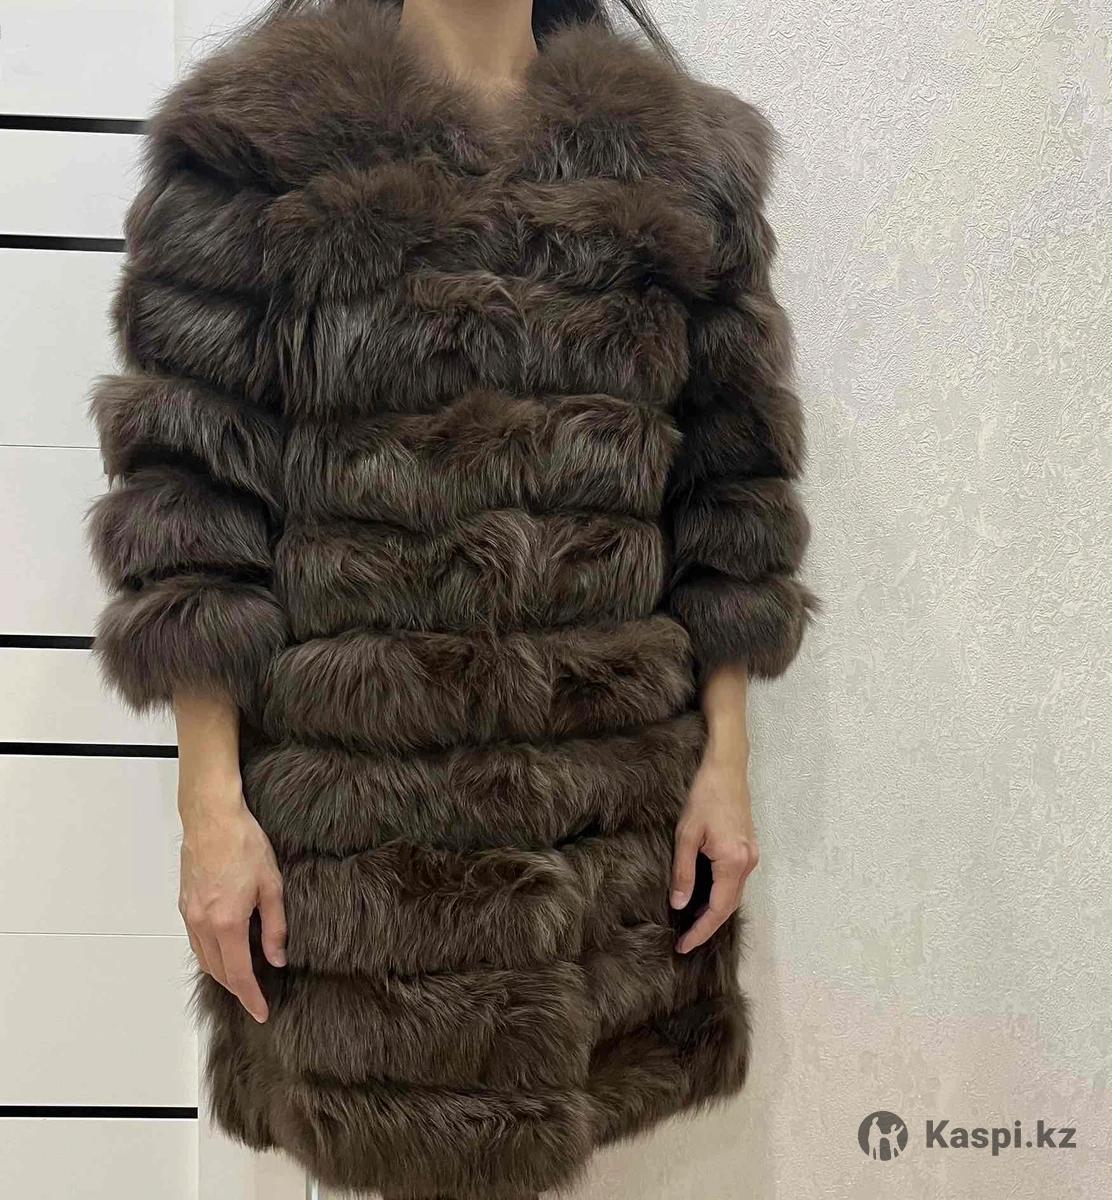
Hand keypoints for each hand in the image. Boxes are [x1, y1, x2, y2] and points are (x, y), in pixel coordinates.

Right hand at [178, 783, 286, 1022]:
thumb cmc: (245, 844)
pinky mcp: (184, 904)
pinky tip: (224, 950)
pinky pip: (195, 941)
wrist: (212, 818)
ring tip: (243, 978)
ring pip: (204, 958)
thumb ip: (275, 926)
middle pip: (218, 971)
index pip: (239, 974)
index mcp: (227, 922)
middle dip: (237, 989)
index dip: (251, 997)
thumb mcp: (272, 885)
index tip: (261, 1013)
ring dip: (222, 973)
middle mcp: (202, 924)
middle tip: (256, 997)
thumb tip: (277, 959)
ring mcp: (189, 914)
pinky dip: (210, 954)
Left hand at [669, 747, 758, 953]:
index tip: (683, 946)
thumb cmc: (704, 796)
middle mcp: (748, 863)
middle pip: (729, 906)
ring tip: (691, 924)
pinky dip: (721, 895)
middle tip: (684, 941)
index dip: (701, 931)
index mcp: (733, 862)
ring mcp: (751, 856)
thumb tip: (681, 904)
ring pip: (733, 894)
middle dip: (707, 926)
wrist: (727, 769)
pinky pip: (735, 881)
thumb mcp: (686, 834)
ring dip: (714, 911)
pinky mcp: (748, 848)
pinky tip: (704, 898)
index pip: (718, 909)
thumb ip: (683, 872)